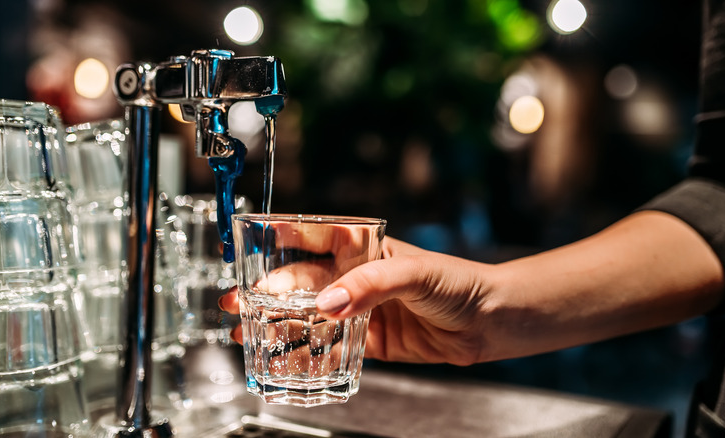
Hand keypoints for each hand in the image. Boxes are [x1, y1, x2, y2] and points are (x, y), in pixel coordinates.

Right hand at [220, 236, 496, 365]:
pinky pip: (330, 346)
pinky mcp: (368, 339)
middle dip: (267, 290)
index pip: (313, 236)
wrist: (487, 322)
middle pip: (301, 281)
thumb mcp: (415, 274)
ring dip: (279, 322)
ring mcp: (360, 308)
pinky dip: (306, 353)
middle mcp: (356, 277)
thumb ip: (370, 285)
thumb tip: (328, 304)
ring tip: (248, 332)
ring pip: (310, 315)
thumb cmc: (458, 284)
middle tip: (237, 301)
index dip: (278, 238)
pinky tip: (285, 358)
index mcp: (363, 249)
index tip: (244, 243)